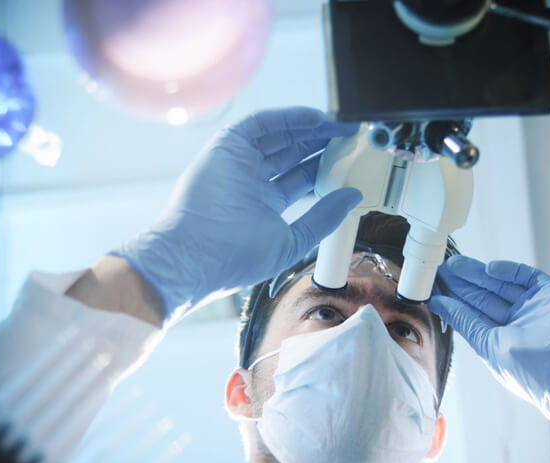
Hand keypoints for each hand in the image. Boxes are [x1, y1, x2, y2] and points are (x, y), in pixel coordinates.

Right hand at [114, 107, 361, 322]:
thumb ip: (323, 218)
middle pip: (293, 154)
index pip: (300, 179)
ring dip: (309, 129)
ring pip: (280, 136)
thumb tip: (353, 197)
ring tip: (339, 126)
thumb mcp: (292, 240)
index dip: (325, 168)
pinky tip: (316, 119)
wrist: (196, 253)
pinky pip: (261, 124)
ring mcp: (239, 162)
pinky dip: (288, 118)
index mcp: (264, 205)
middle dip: (321, 145)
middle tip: (349, 138)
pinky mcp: (227, 145)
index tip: (350, 162)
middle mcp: (252, 181)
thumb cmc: (236, 257)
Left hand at [428, 256, 549, 421]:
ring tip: (454, 264)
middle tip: (441, 269)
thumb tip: (439, 304)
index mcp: (502, 341)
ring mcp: (535, 308)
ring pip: (501, 285)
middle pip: (484, 297)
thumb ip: (466, 322)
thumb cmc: (532, 371)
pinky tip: (489, 269)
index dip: (452, 300)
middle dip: (462, 283)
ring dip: (478, 274)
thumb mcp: (490, 346)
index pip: (472, 315)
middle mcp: (518, 324)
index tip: (432, 286)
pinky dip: (509, 271)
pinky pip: (527, 277)